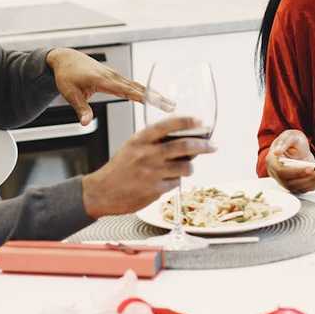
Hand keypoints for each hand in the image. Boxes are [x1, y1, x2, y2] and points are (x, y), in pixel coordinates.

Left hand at [46, 48, 164, 125]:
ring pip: (138, 85)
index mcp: (102, 80)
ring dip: (153, 94)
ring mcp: (115, 75)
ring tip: (168, 103)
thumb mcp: (70, 94)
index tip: (155, 102)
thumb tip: (86, 123)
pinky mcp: (115, 77)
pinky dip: (145, 91)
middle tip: (171, 105)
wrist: (65, 58)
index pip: (126, 90)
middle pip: (138, 88)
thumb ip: (81, 109)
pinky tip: (155, 98)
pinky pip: (133, 84)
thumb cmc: (66, 75)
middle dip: (155, 97)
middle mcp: (112, 76)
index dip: (142, 97)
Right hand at [81, 115, 215, 217]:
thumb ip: (154, 142)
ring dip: (190, 167)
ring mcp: (153, 173)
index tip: (200, 121)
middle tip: (212, 145)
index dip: (186, 122)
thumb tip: (183, 139)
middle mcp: (147, 154)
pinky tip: (166, 181)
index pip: (167, 125)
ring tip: (186, 167)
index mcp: (140, 140)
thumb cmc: (119, 169)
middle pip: (183, 146)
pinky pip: (176, 183)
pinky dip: (175, 181)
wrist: (101, 192)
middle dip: (203, 145)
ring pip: (185, 167)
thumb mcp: (132, 147)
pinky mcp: (156, 190)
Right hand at [266, 129, 314, 193]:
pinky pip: (308, 187)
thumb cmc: (292, 141)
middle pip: (293, 183)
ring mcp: (287, 182)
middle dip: (310, 178)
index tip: (309, 168)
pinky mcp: (298, 185)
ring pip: (302, 187)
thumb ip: (284, 143)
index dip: (296, 172)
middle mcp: (278, 175)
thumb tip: (277, 152)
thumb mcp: (289, 137)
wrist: (296, 147)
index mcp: (273, 163)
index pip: (282, 172)